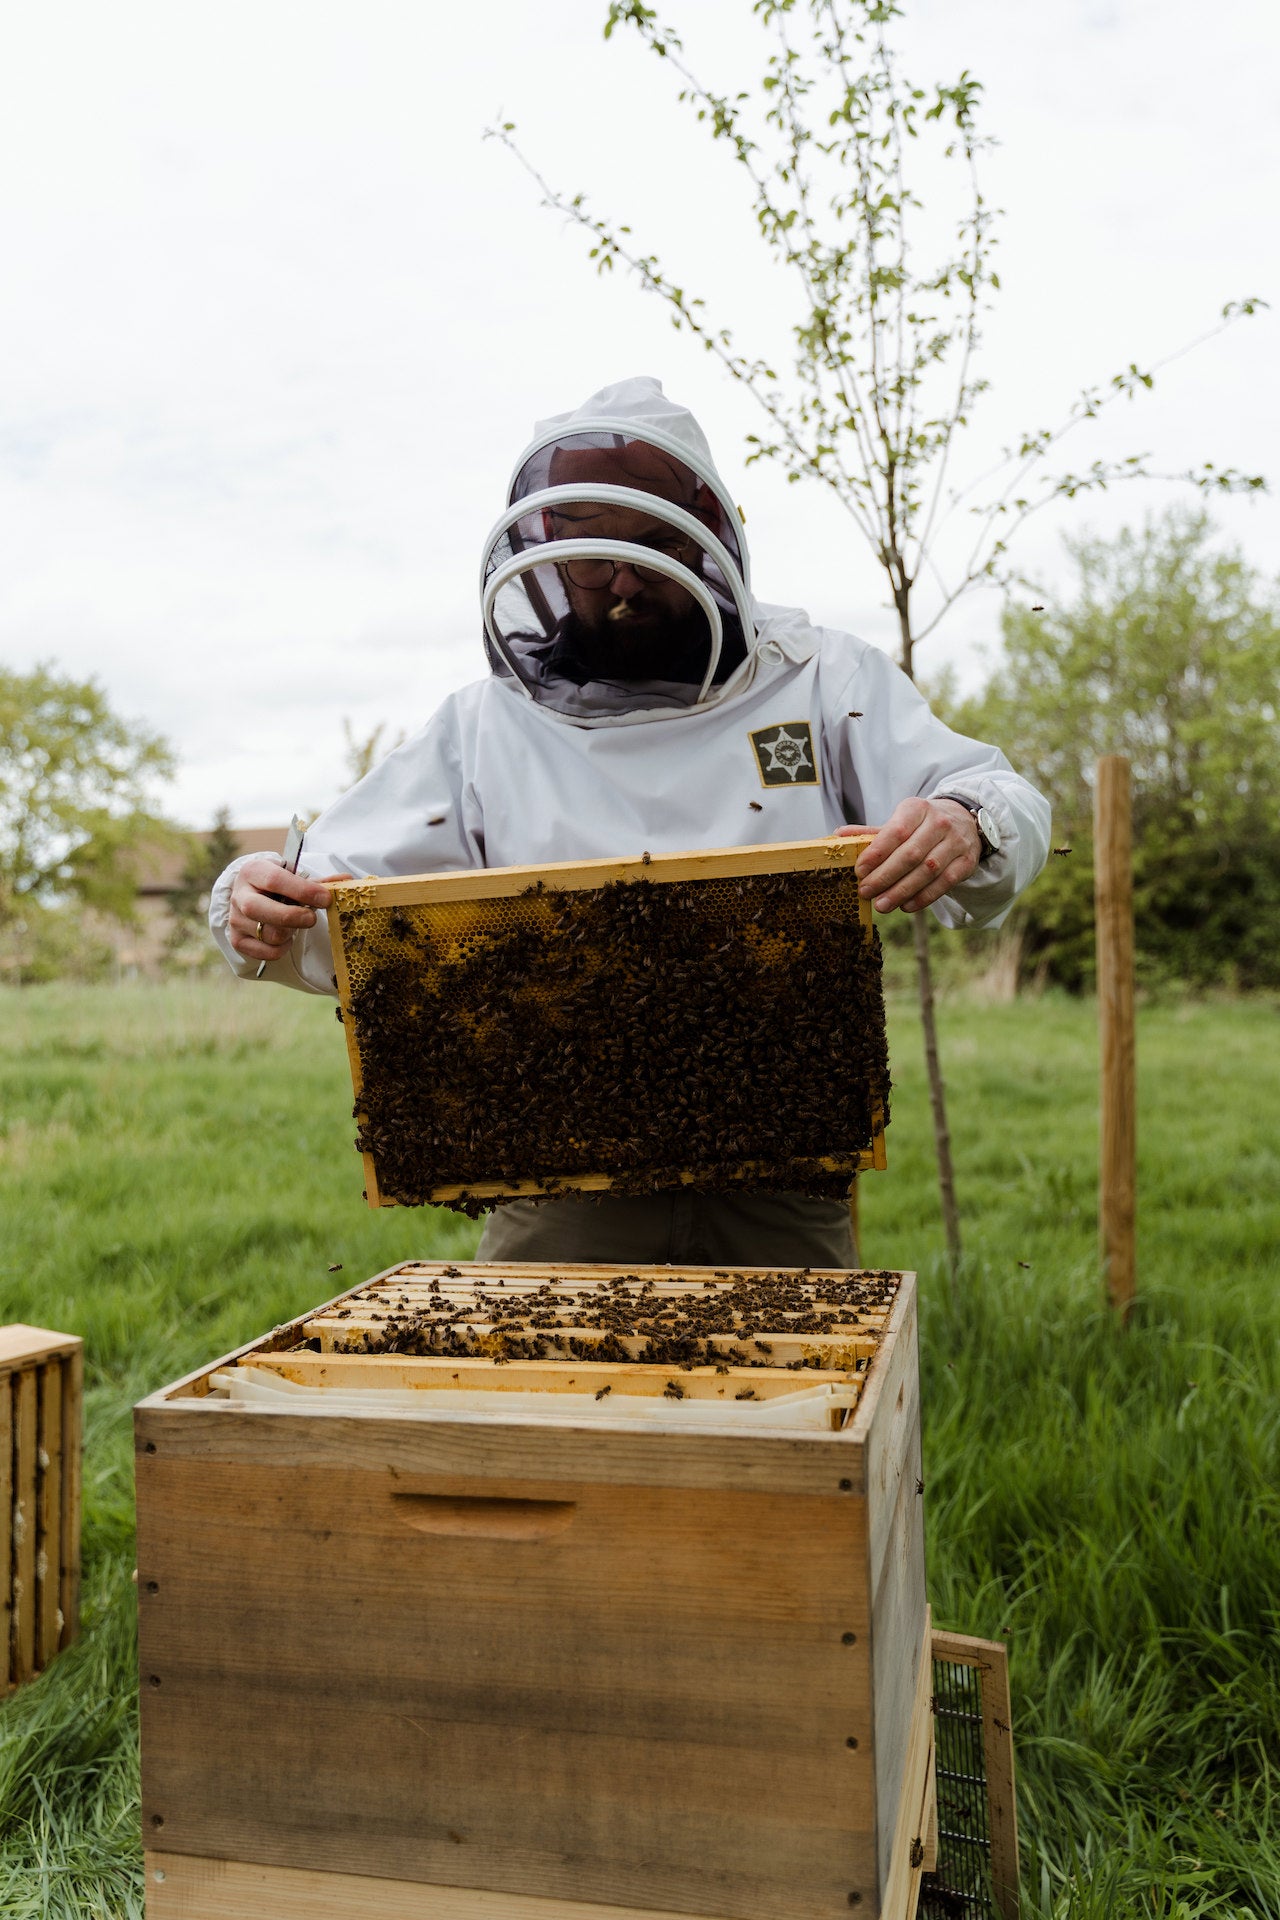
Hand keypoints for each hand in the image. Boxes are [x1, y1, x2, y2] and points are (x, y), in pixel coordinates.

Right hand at [227, 858, 350, 963]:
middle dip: (293, 917)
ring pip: (269, 934)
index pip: (275, 880)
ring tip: (294, 924)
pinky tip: (285, 936)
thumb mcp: (294, 878)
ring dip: (290, 932)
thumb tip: (347, 882)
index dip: (303, 891)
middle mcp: (239, 895)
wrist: (251, 896)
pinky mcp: (238, 941)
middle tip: (312, 918)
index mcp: (253, 871)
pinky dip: (283, 948)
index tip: (325, 899)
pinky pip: (268, 952)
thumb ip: (319, 882)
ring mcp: (235, 919)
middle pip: (260, 910)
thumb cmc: (277, 886)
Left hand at [835, 798, 980, 914]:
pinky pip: (944, 883)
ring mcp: (956, 842)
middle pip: (910, 854)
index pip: (895, 832)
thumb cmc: (922, 824)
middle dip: (885, 877)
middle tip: (866, 892)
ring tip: (882, 904)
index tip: (859, 872)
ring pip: (927, 871)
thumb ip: (871, 833)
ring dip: (902, 891)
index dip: (876, 854)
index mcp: (917, 808)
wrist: (963, 821)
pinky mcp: (966, 862)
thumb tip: (837, 835)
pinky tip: (906, 906)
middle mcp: (939, 823)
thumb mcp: (900, 821)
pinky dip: (923, 897)